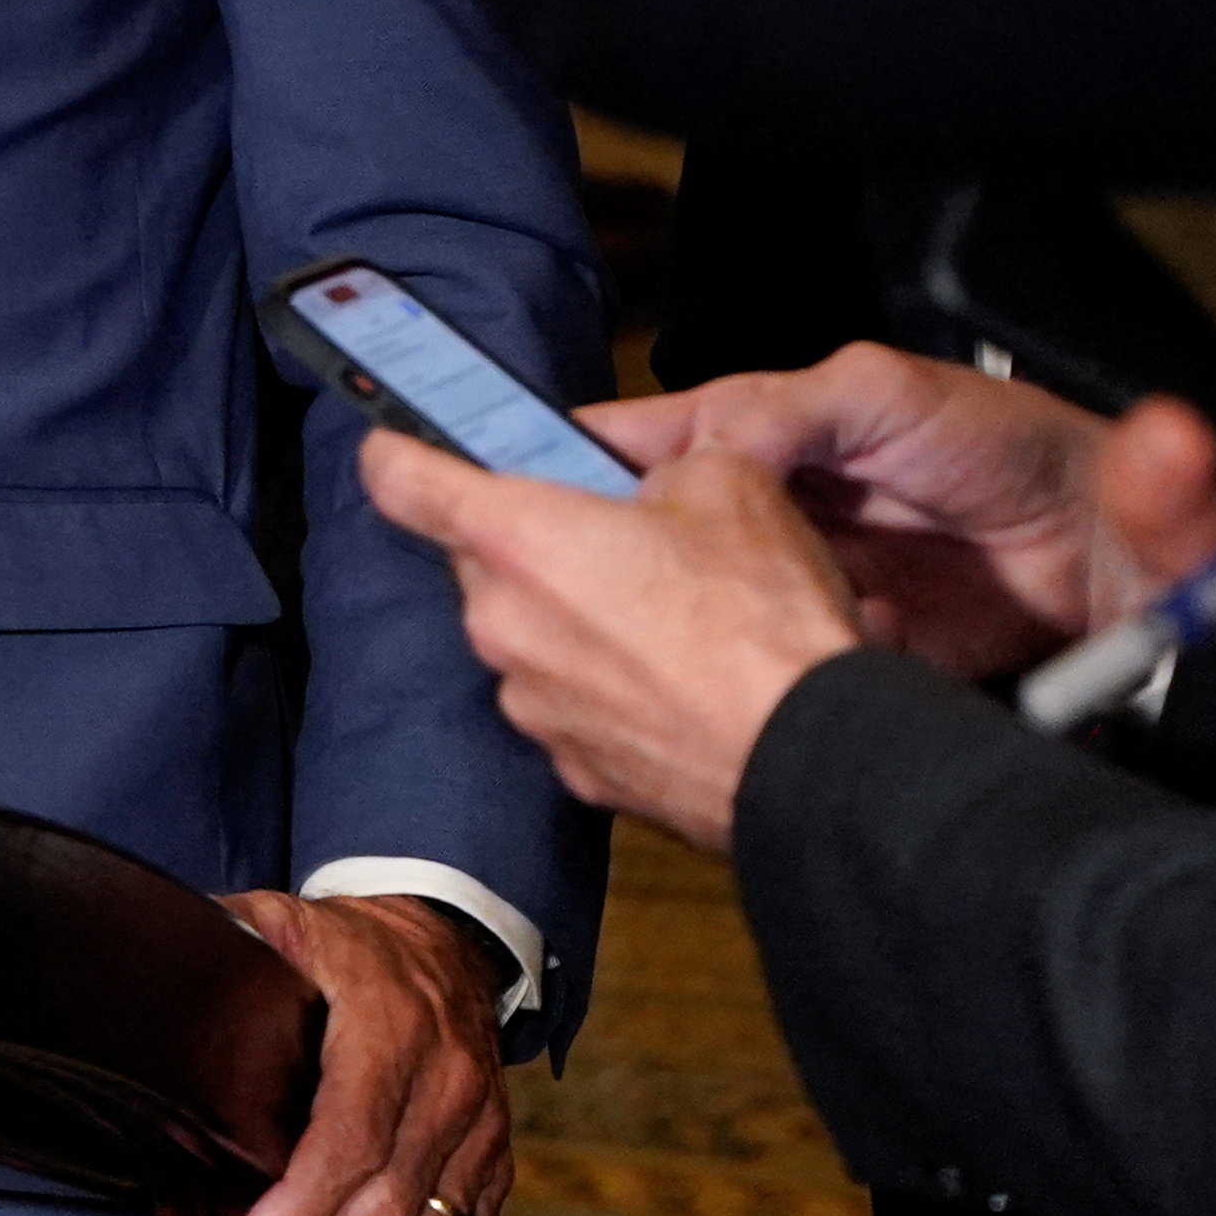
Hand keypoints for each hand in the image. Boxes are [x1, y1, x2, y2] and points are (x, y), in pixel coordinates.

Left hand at [209, 891, 509, 1215]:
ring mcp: (482, 1137)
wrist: (448, 949)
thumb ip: (224, 943)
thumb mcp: (283, 922)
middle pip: (391, 1209)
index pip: (355, 1138)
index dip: (302, 1207)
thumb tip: (146, 961)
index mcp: (395, 1027)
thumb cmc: (349, 947)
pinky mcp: (492, 1173)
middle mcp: (453, 1088)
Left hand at [361, 426, 867, 848]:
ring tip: (670, 625)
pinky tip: (679, 690)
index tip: (404, 444)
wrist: (814, 761)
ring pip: (531, 639)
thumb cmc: (758, 612)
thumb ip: (661, 467)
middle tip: (615, 540)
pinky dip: (610, 693)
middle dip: (535, 547)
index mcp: (514, 539)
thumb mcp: (729, 482)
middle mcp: (499, 624)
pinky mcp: (576, 771)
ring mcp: (531, 707)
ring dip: (576, 624)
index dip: (400, 451)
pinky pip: (574, 708)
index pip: (401, 477)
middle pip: (482, 562)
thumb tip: (651, 486)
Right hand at [602, 348, 1206, 676]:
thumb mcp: (881, 391)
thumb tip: (699, 448)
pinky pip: (777, 672)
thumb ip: (782, 409)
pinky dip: (764, 678)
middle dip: (620, 565)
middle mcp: (773, 516)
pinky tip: (760, 675)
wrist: (1126, 549)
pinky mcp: (848, 659)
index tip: (502, 489)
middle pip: (656, 543)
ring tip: (681, 634)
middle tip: (586, 583)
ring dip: (692, 628)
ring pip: (707, 616)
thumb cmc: (1013, 440)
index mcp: (761, 439)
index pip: (638, 447)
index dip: (570, 467)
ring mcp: (807, 591)